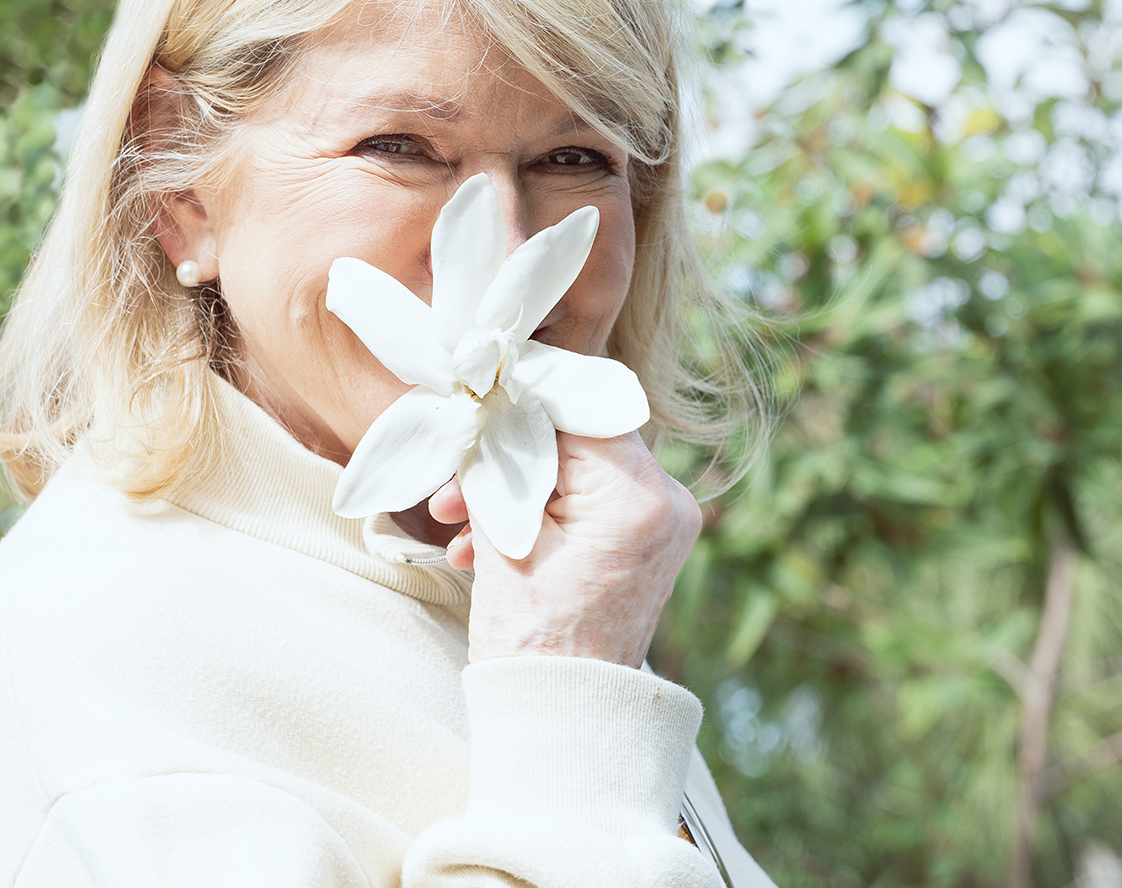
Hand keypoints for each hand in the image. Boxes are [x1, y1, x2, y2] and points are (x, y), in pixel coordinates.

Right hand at [428, 429, 700, 665]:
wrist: (565, 718)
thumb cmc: (533, 642)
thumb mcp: (505, 542)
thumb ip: (501, 467)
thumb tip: (487, 415)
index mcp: (639, 497)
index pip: (581, 409)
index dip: (524, 403)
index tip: (478, 404)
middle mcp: (668, 503)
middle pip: (580, 440)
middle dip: (511, 456)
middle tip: (453, 481)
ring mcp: (663, 524)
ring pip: (579, 472)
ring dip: (517, 488)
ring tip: (457, 520)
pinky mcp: (648, 542)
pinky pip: (592, 502)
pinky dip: (543, 513)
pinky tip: (485, 541)